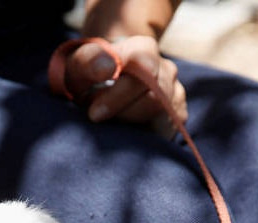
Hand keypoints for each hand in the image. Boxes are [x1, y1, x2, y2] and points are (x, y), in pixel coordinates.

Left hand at [63, 36, 186, 136]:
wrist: (102, 85)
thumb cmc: (89, 75)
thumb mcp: (79, 65)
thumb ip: (89, 61)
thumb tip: (107, 67)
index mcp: (143, 50)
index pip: (144, 68)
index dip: (119, 95)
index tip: (94, 114)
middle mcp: (166, 69)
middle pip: (153, 100)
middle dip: (122, 115)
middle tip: (98, 119)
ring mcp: (176, 92)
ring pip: (161, 118)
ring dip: (131, 126)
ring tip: (112, 120)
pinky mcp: (178, 116)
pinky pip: (164, 133)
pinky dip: (142, 137)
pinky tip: (127, 129)